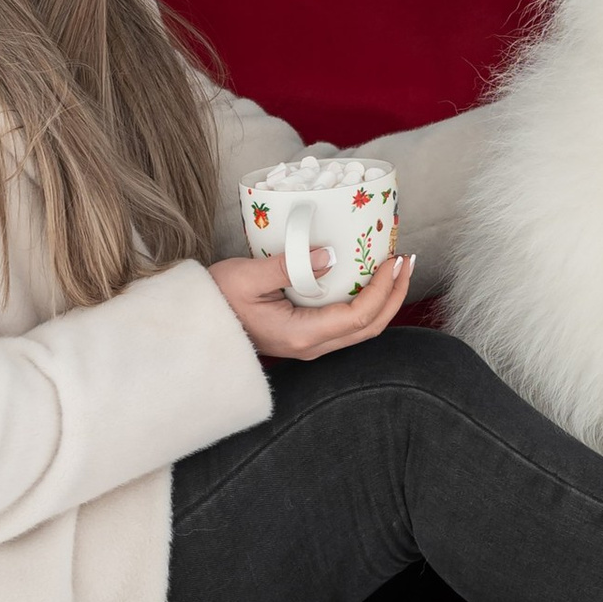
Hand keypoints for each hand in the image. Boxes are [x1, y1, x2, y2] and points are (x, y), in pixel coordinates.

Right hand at [209, 248, 417, 364]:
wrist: (196, 327)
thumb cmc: (217, 300)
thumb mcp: (247, 276)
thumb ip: (288, 266)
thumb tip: (329, 255)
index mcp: (301, 335)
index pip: (359, 317)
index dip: (383, 289)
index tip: (393, 260)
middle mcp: (311, 346)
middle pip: (370, 328)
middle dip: (394, 294)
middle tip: (406, 260)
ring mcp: (310, 345)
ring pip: (362, 330)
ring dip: (384, 299)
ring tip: (396, 268)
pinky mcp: (306, 337)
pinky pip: (347, 325)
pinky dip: (366, 303)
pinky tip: (368, 281)